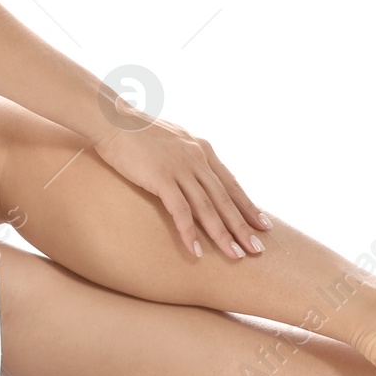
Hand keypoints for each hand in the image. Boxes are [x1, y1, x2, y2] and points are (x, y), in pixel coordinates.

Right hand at [91, 111, 271, 259]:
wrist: (113, 120)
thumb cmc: (136, 130)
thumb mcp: (172, 139)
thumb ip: (186, 154)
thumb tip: (193, 171)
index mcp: (201, 149)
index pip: (231, 182)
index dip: (248, 205)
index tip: (262, 224)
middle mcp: (196, 158)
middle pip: (224, 198)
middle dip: (243, 226)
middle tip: (257, 249)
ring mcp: (179, 167)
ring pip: (207, 207)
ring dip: (223, 234)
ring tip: (235, 255)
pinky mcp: (161, 177)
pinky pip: (180, 210)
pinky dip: (189, 232)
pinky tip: (196, 251)